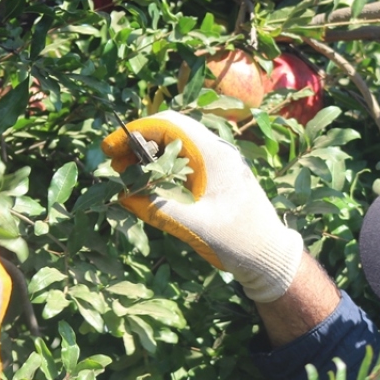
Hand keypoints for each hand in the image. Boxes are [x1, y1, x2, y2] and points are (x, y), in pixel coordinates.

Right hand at [101, 110, 304, 302]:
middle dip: (138, 142)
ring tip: (128, 175)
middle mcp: (217, 150)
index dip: (134, 131)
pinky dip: (164, 167)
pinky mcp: (218, 175)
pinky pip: (186, 160)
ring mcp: (219, 161)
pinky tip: (151, 184)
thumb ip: (157, 208)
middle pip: (170, 129)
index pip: (168, 124)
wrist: (269, 254)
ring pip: (177, 144)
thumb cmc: (238, 240)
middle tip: (115, 164)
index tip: (110, 148)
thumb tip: (124, 195)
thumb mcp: (194, 226)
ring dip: (150, 155)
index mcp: (214, 154)